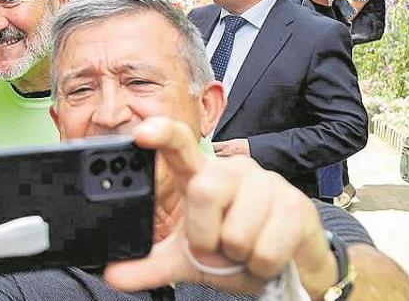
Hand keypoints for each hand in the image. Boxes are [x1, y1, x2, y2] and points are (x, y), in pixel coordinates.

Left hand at [104, 117, 336, 298]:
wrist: (289, 268)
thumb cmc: (236, 251)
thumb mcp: (188, 259)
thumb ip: (150, 266)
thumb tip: (113, 276)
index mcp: (202, 176)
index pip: (179, 144)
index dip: (161, 133)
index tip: (141, 133)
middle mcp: (234, 170)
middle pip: (203, 192)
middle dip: (205, 236)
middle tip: (216, 246)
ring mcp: (268, 184)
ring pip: (235, 232)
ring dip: (236, 255)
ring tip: (245, 250)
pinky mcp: (296, 206)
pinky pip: (265, 250)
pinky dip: (260, 266)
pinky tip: (267, 256)